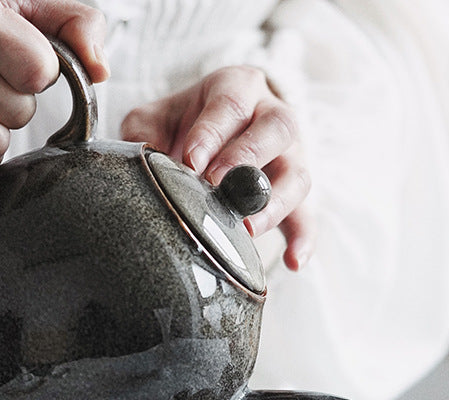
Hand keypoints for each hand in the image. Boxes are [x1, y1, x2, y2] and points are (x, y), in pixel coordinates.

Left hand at [120, 66, 313, 270]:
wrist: (205, 140)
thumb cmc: (181, 127)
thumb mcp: (155, 118)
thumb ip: (143, 132)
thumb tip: (142, 161)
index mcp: (237, 88)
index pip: (230, 103)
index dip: (212, 132)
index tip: (191, 160)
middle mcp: (272, 116)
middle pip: (278, 128)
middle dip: (248, 158)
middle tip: (218, 186)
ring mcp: (290, 156)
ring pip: (298, 174)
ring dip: (274, 203)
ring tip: (247, 228)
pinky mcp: (294, 195)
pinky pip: (306, 217)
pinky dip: (303, 239)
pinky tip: (294, 262)